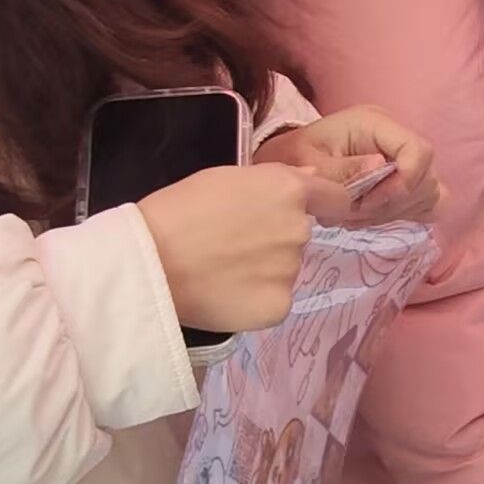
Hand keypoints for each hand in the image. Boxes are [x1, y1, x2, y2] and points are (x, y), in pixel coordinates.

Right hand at [139, 164, 343, 330]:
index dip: (325, 206)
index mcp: (290, 191)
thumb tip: (311, 176)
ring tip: (221, 269)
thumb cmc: (177, 210)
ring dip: (265, 269)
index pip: (337, 199)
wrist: (146, 263)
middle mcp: (299, 230)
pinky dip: (256, 299)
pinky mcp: (279, 307)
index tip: (310, 212)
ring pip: (286, 268)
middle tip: (234, 244)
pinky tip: (225, 294)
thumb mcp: (225, 177)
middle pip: (300, 235)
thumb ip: (275, 178)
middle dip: (276, 238)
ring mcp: (291, 271)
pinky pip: (276, 299)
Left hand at [257, 106, 440, 226]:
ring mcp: (403, 157)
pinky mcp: (406, 176)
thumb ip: (341, 169)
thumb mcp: (307, 161)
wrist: (287, 160)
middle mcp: (396, 137)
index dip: (403, 182)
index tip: (368, 204)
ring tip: (355, 215)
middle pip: (425, 176)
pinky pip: (430, 200)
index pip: (418, 150)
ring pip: (428, 192)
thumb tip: (380, 167)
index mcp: (375, 123)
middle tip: (352, 214)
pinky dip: (408, 212)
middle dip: (390, 204)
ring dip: (394, 212)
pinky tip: (376, 215)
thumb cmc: (294, 156)